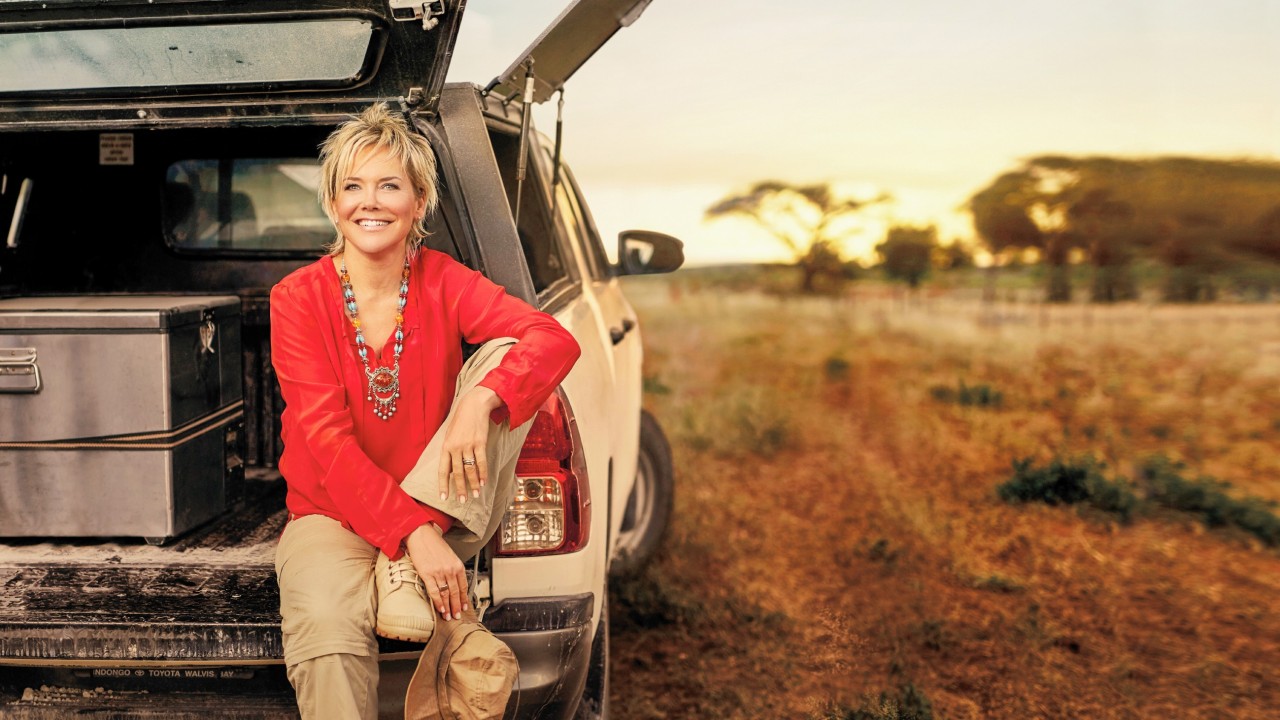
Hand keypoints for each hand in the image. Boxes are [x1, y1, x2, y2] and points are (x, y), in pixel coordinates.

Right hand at [405, 523, 467, 620]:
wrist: (421, 536)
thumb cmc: (434, 545)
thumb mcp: (449, 556)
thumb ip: (453, 569)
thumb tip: (454, 584)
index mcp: (458, 565)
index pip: (463, 586)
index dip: (464, 598)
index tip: (464, 606)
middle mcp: (450, 570)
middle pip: (455, 593)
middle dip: (457, 606)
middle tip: (457, 616)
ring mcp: (439, 573)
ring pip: (446, 594)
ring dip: (448, 607)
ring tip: (449, 616)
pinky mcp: (427, 575)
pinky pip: (434, 592)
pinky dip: (438, 603)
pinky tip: (440, 609)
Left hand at [437, 386, 502, 502]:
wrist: (473, 406)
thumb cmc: (461, 422)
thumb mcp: (450, 436)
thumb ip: (450, 453)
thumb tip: (451, 471)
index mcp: (445, 447)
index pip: (443, 470)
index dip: (443, 485)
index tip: (444, 498)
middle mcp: (455, 447)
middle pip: (457, 473)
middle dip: (460, 489)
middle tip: (462, 500)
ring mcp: (468, 445)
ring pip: (470, 469)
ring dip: (473, 484)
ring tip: (476, 495)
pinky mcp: (480, 443)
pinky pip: (481, 462)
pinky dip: (483, 473)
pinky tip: (484, 482)